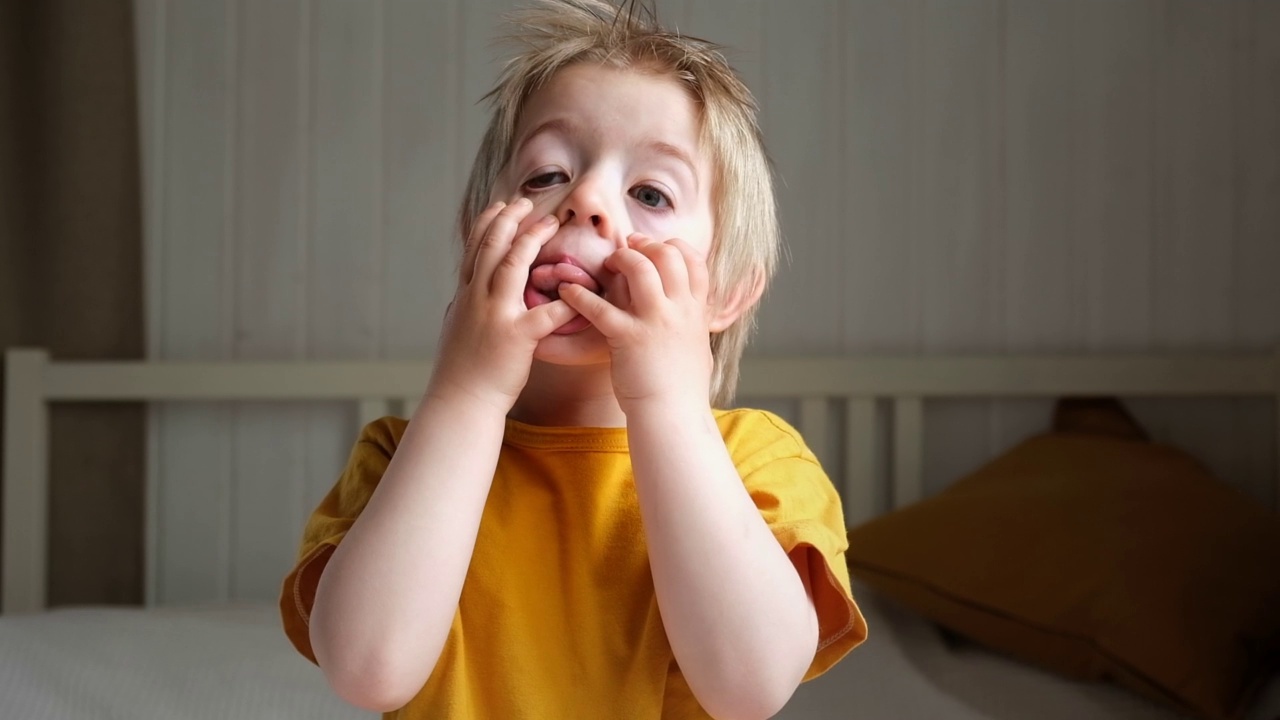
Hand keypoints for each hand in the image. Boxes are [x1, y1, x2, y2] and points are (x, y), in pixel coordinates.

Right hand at [428, 199, 577, 411]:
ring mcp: (494, 315)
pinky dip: (564, 301)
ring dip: (531, 240)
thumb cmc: (461, 370)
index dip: (488, 223)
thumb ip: (463, 307)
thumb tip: (461, 295)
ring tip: (550, 222)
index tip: (500, 205)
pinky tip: (579, 289)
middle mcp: (475, 299)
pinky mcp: (515, 337)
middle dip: (509, 219)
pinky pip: (545, 313)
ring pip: (511, 266)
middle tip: (525, 201)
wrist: (460, 400)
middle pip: (491, 247)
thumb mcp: (456, 328)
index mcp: (465, 295)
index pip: (474, 248)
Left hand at [558, 233, 713, 413]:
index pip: (693, 261)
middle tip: (627, 248)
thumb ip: (693, 325)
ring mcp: (655, 322)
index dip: (674, 247)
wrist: (674, 415)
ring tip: (607, 264)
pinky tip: (567, 292)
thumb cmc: (683, 389)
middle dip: (645, 245)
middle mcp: (679, 310)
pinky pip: (600, 307)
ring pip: (640, 268)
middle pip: (667, 255)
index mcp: (696, 311)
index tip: (656, 248)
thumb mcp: (697, 348)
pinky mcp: (627, 337)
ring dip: (620, 259)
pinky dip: (579, 296)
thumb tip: (693, 316)